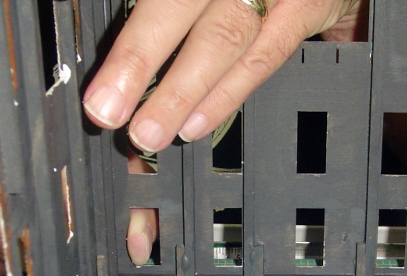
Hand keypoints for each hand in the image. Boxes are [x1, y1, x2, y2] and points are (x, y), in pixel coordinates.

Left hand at [83, 0, 365, 152]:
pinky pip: (265, 56)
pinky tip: (195, 124)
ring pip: (223, 38)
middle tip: (109, 112)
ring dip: (182, 92)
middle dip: (139, 61)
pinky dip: (227, 94)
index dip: (129, 46)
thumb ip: (164, 14)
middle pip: (179, 6)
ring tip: (150, 132)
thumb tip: (119, 69)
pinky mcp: (306, 6)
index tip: (99, 90)